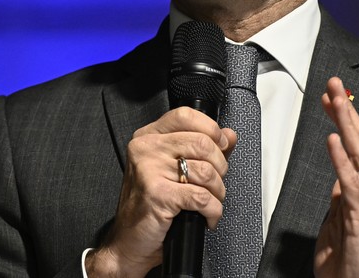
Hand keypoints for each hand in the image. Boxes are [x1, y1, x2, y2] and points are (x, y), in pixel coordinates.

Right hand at [85, 106, 236, 276]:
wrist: (129, 242)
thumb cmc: (149, 206)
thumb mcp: (173, 171)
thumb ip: (202, 150)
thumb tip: (230, 135)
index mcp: (148, 137)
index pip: (185, 116)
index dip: (211, 130)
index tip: (221, 145)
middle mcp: (146, 149)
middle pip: (202, 143)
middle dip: (220, 167)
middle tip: (215, 183)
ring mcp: (149, 170)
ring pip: (206, 171)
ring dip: (218, 192)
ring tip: (210, 202)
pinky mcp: (157, 194)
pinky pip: (202, 197)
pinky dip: (212, 210)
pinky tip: (207, 216)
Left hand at [314, 77, 358, 277]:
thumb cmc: (349, 259)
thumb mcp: (339, 218)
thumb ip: (340, 196)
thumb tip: (337, 177)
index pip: (353, 143)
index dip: (341, 118)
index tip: (328, 96)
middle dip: (346, 110)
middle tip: (334, 83)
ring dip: (346, 124)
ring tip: (336, 100)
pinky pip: (350, 182)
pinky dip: (341, 158)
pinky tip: (333, 139)